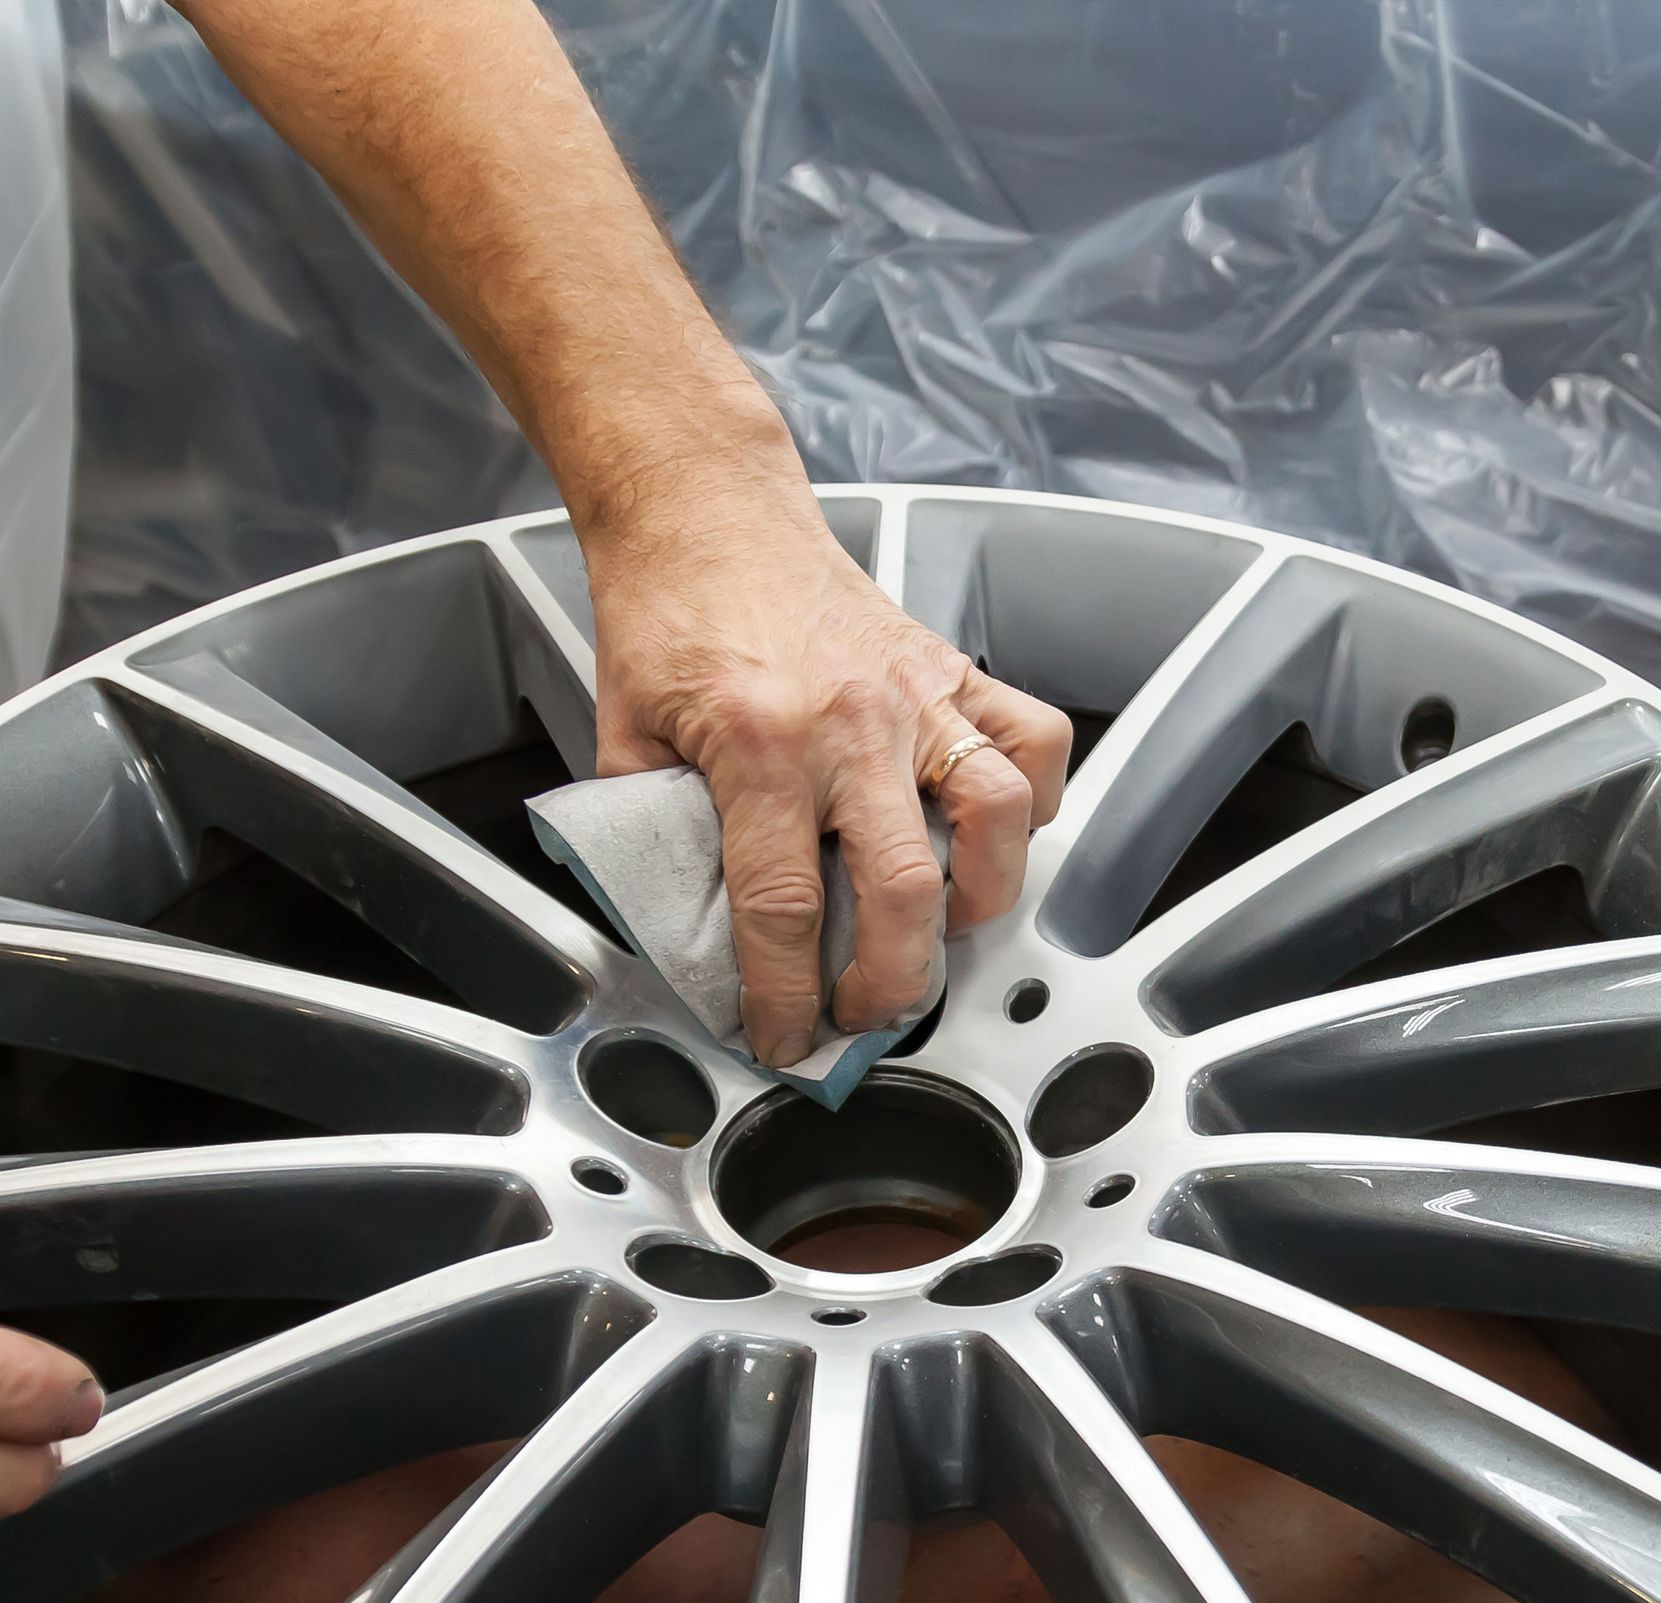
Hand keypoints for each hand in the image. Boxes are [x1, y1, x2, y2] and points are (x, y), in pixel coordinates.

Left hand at [586, 467, 1072, 1067]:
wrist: (705, 509)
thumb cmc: (669, 616)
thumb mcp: (625, 739)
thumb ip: (654, 838)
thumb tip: (685, 932)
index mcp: (756, 746)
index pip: (781, 908)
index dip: (784, 996)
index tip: (781, 1036)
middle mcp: (851, 723)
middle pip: (904, 888)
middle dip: (890, 984)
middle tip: (864, 1011)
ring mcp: (916, 693)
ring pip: (1000, 816)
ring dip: (981, 899)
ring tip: (940, 931)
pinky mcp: (953, 668)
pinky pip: (1035, 741)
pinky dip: (1034, 799)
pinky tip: (992, 835)